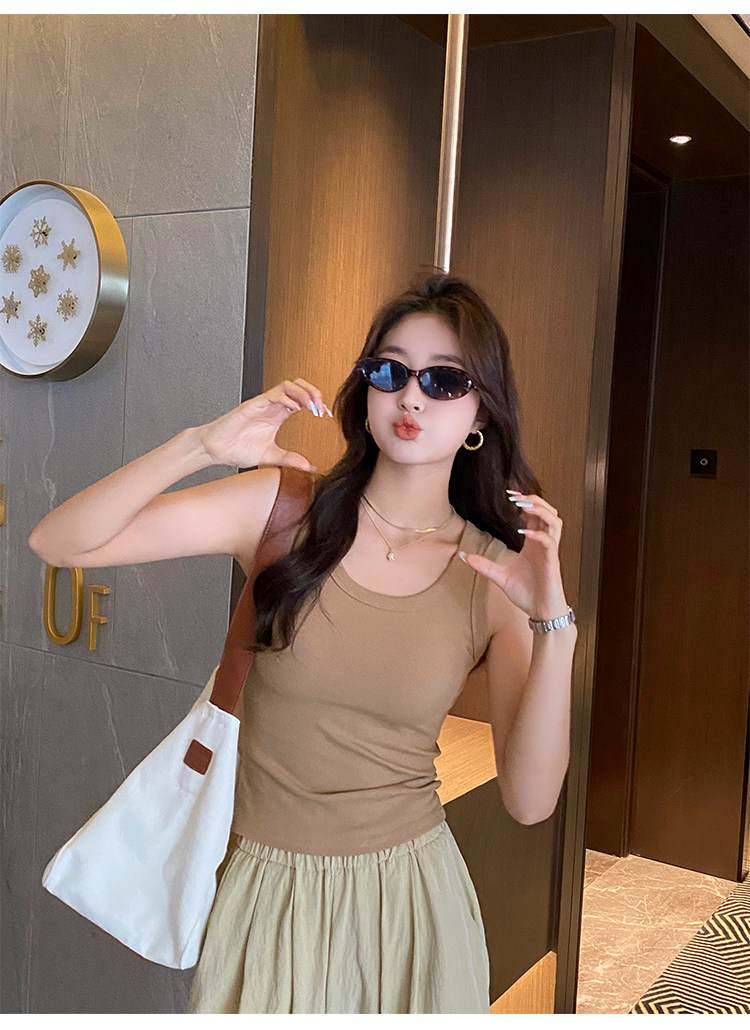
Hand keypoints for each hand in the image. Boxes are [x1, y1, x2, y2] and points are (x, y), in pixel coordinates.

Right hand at [194, 378, 332, 470]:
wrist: (215, 450)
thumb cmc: (237, 449)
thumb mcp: (271, 456)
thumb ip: (289, 459)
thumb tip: (308, 466)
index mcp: (278, 415)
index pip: (302, 400)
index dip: (316, 404)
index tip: (327, 413)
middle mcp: (272, 406)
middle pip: (297, 386)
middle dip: (313, 392)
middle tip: (322, 406)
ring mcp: (262, 404)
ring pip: (287, 385)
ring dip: (302, 393)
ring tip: (312, 405)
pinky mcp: (252, 405)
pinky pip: (272, 395)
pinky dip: (285, 398)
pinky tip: (293, 408)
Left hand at [460, 491, 570, 621]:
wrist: (541, 613)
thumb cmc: (526, 594)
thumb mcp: (499, 577)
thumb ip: (484, 565)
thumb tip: (462, 555)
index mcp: (533, 543)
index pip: (534, 515)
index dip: (524, 501)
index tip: (508, 493)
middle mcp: (543, 544)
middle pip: (548, 512)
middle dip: (533, 500)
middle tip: (514, 496)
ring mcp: (549, 553)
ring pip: (554, 522)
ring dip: (540, 510)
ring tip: (523, 506)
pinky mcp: (552, 563)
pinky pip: (550, 542)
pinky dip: (538, 534)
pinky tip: (523, 532)